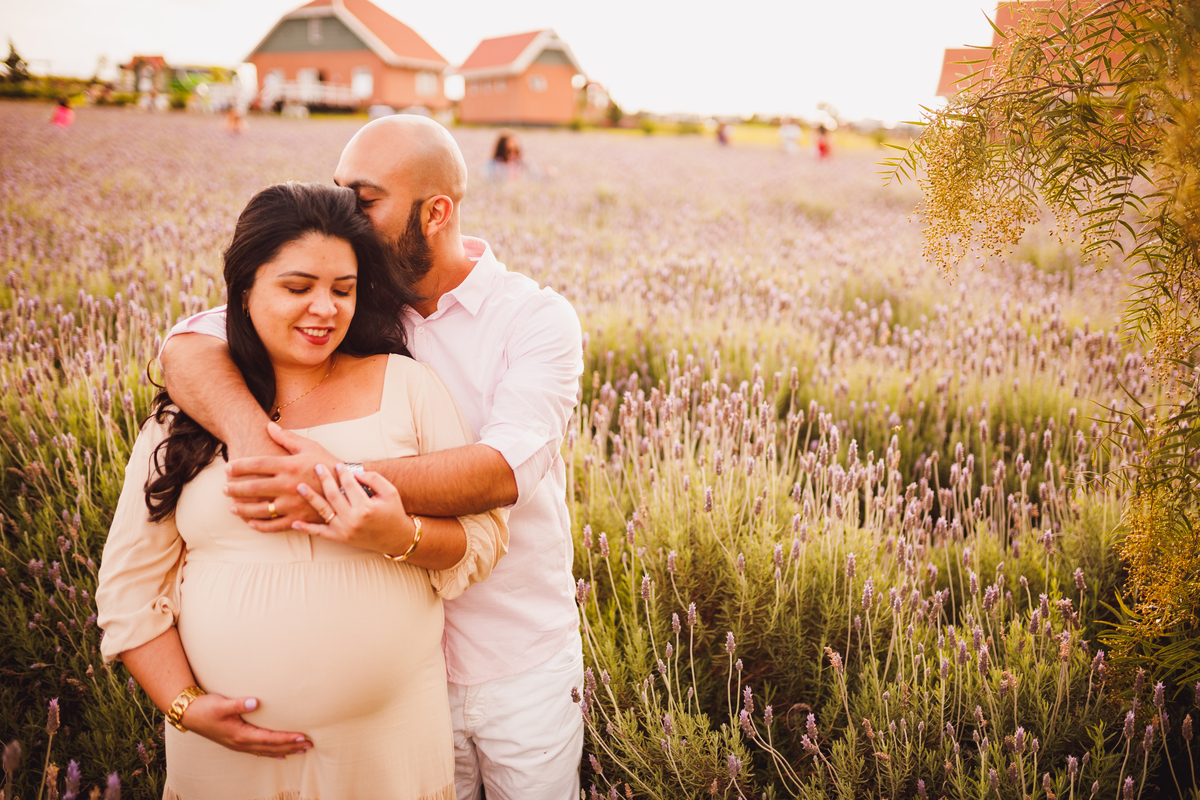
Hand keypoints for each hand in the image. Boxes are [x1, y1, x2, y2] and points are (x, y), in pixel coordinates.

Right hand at [180, 693, 311, 757]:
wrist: (189, 714)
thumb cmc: (206, 707)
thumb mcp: (221, 704)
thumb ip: (237, 703)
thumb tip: (254, 702)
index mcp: (240, 734)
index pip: (269, 738)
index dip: (286, 738)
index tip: (302, 737)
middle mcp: (241, 742)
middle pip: (271, 747)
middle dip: (291, 746)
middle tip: (310, 745)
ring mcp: (239, 744)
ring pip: (266, 751)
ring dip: (285, 750)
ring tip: (302, 750)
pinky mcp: (237, 742)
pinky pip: (259, 751)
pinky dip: (272, 753)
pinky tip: (281, 755)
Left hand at [225, 422, 333, 532]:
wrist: (349, 488)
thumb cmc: (328, 465)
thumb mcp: (310, 447)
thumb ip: (287, 438)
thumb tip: (269, 426)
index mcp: (289, 466)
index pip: (257, 464)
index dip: (239, 466)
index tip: (227, 468)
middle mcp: (288, 485)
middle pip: (253, 487)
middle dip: (235, 488)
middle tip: (224, 488)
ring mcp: (292, 504)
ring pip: (260, 508)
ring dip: (243, 508)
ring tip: (232, 506)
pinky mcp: (298, 519)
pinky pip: (274, 525)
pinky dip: (260, 525)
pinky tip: (250, 522)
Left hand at [292, 463, 416, 555]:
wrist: (396, 538)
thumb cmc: (394, 512)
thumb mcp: (391, 492)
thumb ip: (375, 479)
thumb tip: (356, 472)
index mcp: (366, 507)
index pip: (350, 485)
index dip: (343, 473)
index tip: (337, 464)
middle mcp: (353, 519)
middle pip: (334, 495)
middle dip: (325, 479)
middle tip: (317, 466)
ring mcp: (345, 530)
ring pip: (324, 511)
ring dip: (310, 498)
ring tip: (300, 486)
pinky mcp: (340, 539)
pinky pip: (320, 533)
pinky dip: (307, 529)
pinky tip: (295, 522)